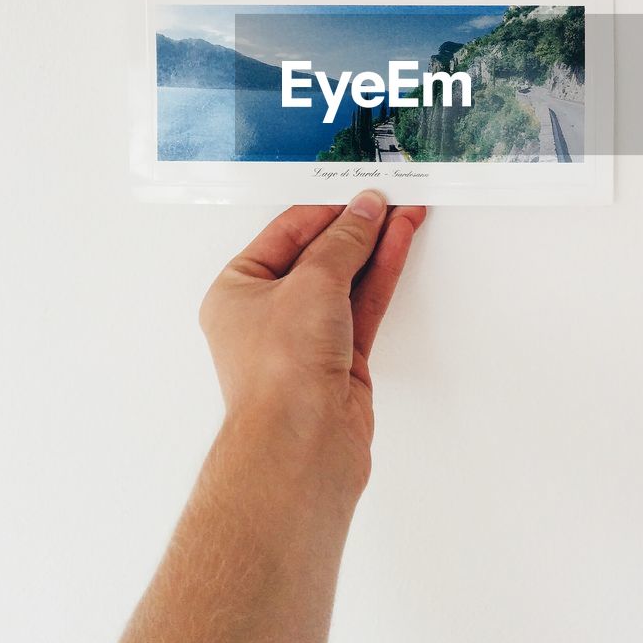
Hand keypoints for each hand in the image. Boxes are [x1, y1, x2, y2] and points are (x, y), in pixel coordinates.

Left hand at [199, 191, 425, 500]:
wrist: (300, 449)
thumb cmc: (280, 374)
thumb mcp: (311, 285)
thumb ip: (343, 243)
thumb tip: (364, 211)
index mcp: (237, 290)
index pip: (286, 234)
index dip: (326, 209)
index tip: (359, 192)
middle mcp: (267, 314)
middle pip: (318, 256)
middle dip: (355, 227)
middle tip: (388, 199)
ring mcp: (305, 339)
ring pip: (346, 280)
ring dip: (375, 248)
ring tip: (406, 214)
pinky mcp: (339, 361)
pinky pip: (363, 306)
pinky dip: (382, 276)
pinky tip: (399, 246)